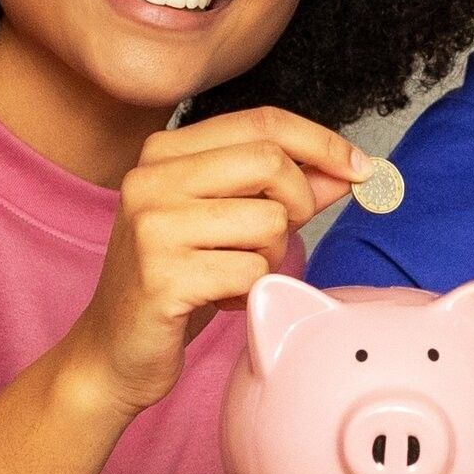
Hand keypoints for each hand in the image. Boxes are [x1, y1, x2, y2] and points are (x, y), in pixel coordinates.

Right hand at [63, 110, 361, 414]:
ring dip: (269, 257)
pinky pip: (252, 272)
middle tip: (283, 237)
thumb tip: (347, 170)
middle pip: (269, 163)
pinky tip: (217, 300)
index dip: (321, 142)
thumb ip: (284, 191)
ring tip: (232, 274)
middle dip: (298, 203)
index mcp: (164, 153)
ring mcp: (153, 225)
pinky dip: (250, 291)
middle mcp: (151, 178)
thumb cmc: (175, 282)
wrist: (113, 351)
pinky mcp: (162, 276)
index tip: (361, 168)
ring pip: (268, 222)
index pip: (261, 123)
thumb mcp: (229, 224)